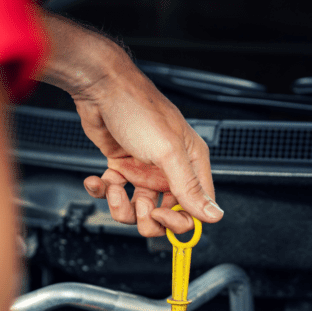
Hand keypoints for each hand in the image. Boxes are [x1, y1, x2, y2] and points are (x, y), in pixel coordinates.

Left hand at [75, 63, 220, 236]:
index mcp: (190, 164)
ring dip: (121, 206)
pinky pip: (114, 192)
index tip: (161, 213)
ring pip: (137, 209)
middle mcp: (169, 170)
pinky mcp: (121, 167)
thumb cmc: (137, 109)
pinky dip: (102, 191)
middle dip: (147, 218)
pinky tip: (97, 180)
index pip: (195, 208)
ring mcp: (144, 170)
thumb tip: (214, 214)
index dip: (178, 220)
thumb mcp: (168, 152)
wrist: (100, 88)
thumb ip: (189, 187)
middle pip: (166, 215)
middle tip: (138, 206)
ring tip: (114, 188)